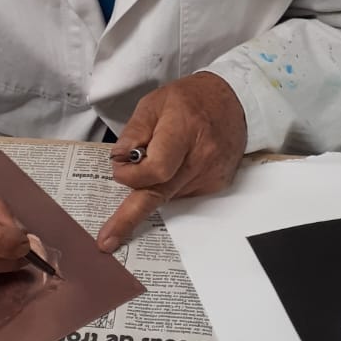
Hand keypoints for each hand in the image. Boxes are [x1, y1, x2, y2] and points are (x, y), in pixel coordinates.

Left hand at [98, 73, 246, 251]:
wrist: (232, 102)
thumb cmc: (190, 100)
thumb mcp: (153, 103)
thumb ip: (134, 132)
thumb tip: (120, 160)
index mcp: (183, 130)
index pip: (156, 170)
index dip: (132, 175)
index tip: (120, 169)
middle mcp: (201, 157)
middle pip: (159, 194)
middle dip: (129, 218)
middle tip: (107, 240)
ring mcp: (211, 175)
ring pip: (168, 195)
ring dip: (153, 184)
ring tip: (164, 156)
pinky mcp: (216, 185)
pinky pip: (182, 193)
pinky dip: (171, 183)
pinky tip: (179, 162)